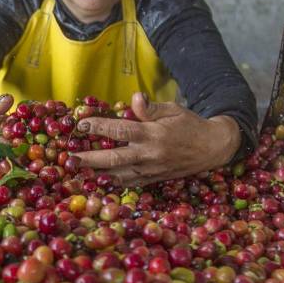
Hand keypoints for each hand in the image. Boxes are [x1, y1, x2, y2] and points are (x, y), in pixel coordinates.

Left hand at [74, 92, 239, 184]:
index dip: (99, 126)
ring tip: (78, 171)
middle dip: (91, 159)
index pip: (121, 130)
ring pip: (119, 175)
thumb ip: (150, 107)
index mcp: (153, 134)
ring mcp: (151, 170)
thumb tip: (133, 99)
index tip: (81, 124)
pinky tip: (97, 181)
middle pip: (115, 158)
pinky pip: (129, 184)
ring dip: (97, 174)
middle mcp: (150, 155)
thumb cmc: (190, 125)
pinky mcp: (153, 180)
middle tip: (70, 158)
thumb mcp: (173, 110)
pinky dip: (112, 183)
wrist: (213, 148)